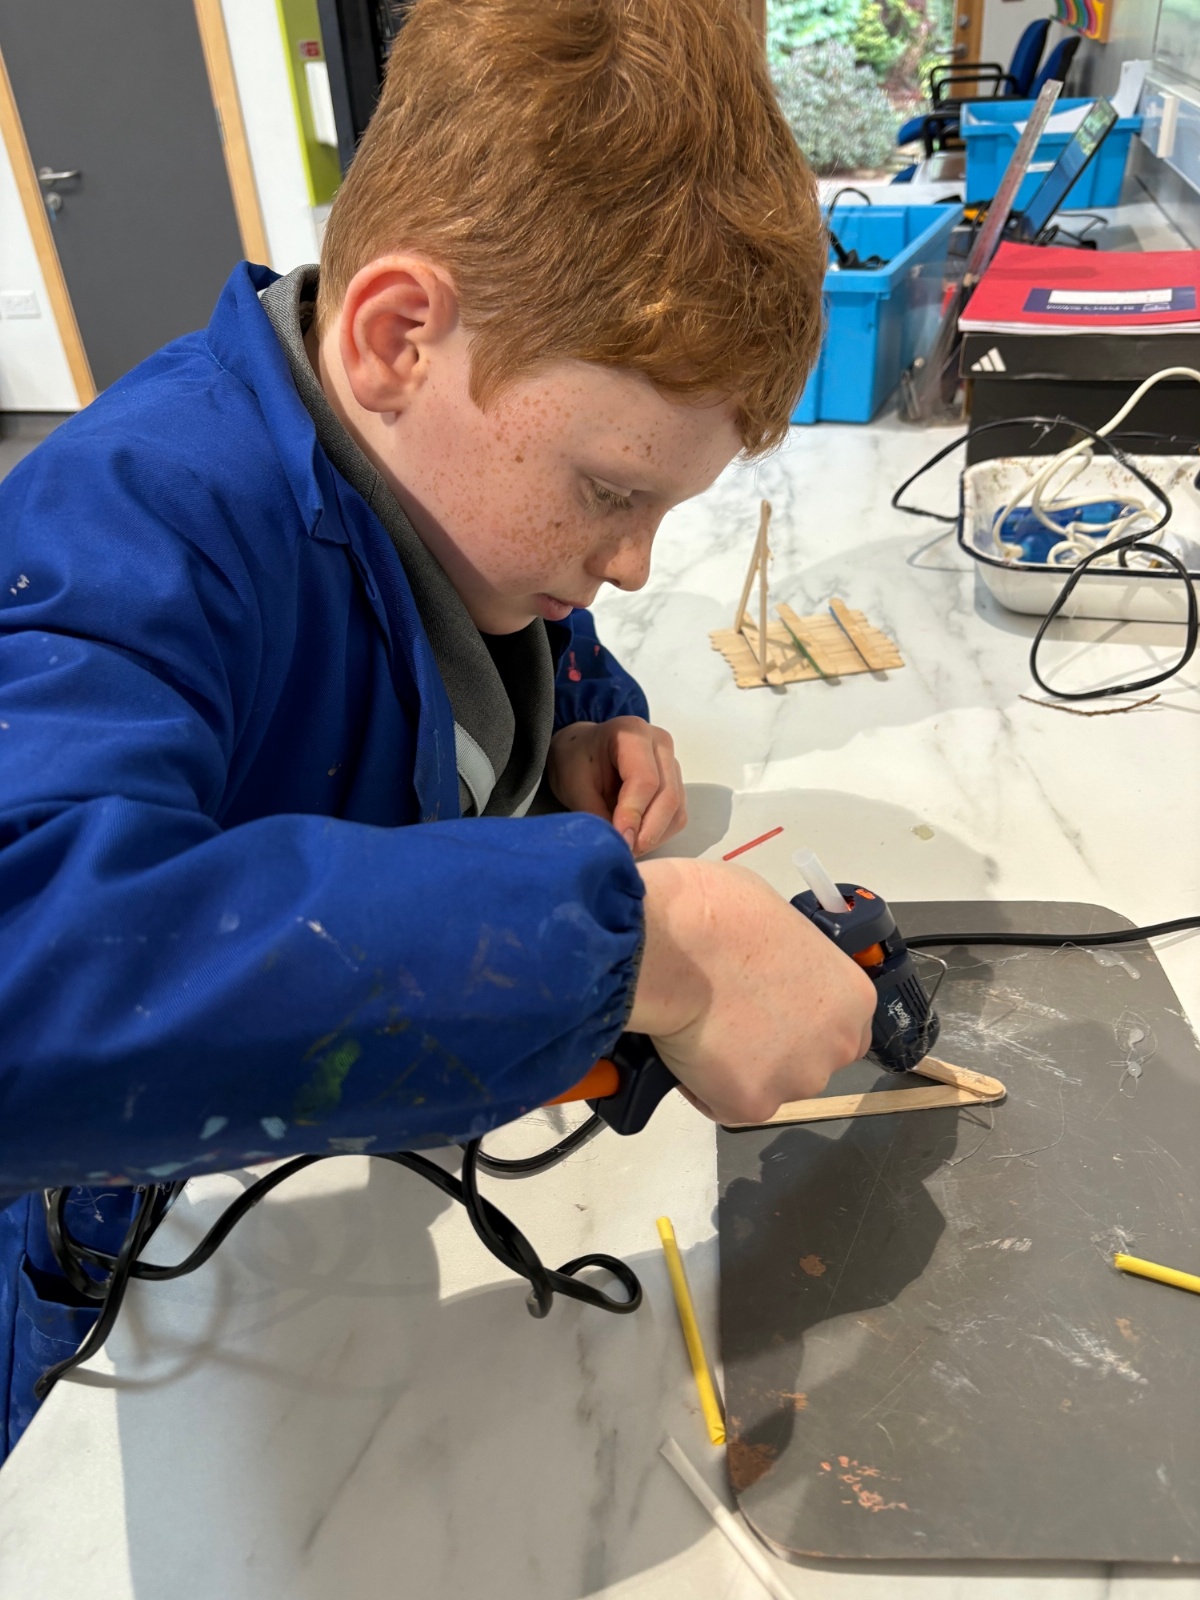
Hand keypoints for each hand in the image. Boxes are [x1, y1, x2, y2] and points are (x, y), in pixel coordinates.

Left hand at [546, 717, 686, 856]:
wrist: (583, 751)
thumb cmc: (575, 761)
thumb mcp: (574, 786)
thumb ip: (596, 814)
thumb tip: (620, 845)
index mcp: (632, 734)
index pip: (644, 780)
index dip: (633, 815)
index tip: (621, 841)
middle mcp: (660, 744)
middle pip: (668, 796)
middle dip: (648, 831)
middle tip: (626, 852)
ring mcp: (672, 763)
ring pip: (676, 809)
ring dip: (655, 835)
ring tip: (628, 847)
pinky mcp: (676, 783)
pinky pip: (677, 816)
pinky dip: (659, 834)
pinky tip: (637, 838)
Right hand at [628, 857, 875, 1125]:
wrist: (679, 945)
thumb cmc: (723, 916)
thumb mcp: (780, 924)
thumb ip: (790, 964)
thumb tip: (768, 970)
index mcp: (852, 998)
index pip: (842, 1029)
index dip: (804, 1023)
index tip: (774, 1013)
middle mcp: (836, 1046)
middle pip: (809, 1062)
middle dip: (774, 1051)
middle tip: (732, 1020)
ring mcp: (795, 1081)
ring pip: (767, 1085)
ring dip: (739, 1069)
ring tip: (702, 1027)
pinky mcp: (751, 1106)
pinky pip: (724, 1103)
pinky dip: (702, 1085)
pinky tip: (686, 1046)